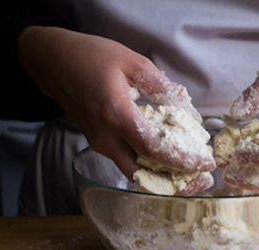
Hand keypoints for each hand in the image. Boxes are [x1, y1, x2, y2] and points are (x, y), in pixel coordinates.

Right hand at [18, 26, 215, 193]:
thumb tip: (191, 117)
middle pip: (143, 175)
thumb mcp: (134, 63)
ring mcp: (100, 145)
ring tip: (191, 173)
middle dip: (175, 183)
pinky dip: (151, 167)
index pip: (153, 149)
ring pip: (135, 173)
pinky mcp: (100, 145)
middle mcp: (106, 138)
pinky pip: (128, 163)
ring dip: (164, 178)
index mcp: (115, 114)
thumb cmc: (92, 57)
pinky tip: (170, 160)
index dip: (182, 161)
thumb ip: (164, 90)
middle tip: (202, 180)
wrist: (54, 64)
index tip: (205, 164)